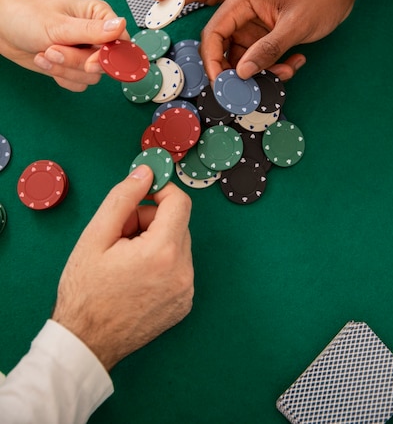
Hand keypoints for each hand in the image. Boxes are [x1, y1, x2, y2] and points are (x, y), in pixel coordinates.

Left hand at [0, 0, 128, 90]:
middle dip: (76, 62)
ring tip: (45, 54)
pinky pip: (79, 83)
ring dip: (65, 69)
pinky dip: (61, 76)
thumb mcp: (59, 25)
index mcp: (99, 15)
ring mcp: (86, 52)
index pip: (120, 41)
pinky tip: (46, 61)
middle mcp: (96, 34)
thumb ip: (92, 29)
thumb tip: (121, 25)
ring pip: (91, 76)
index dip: (109, 56)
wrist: (3, 30)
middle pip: (105, 63)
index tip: (91, 63)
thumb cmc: (27, 18)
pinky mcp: (75, 67)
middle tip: (54, 51)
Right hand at [52, 166, 193, 370]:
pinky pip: (179, 267)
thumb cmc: (85, 291)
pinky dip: (161, 263)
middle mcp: (183, 272)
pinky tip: (136, 277)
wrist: (85, 342)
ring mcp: (186, 291)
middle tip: (120, 237)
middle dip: (149, 220)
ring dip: (155, 242)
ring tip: (125, 260)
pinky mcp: (184, 304)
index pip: (179, 202)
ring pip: (178, 245)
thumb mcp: (96, 236)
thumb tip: (146, 172)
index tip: (141, 194)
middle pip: (177, 223)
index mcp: (163, 253)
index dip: (160, 191)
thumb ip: (123, 197)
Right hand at [200, 0, 354, 81]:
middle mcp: (242, 13)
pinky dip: (273, 67)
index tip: (222, 83)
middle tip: (253, 87)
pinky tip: (294, 62)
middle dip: (237, 71)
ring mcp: (253, 25)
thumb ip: (267, 49)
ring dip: (261, 71)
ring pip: (243, 58)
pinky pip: (260, 58)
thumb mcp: (295, 25)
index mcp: (242, 1)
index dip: (212, 61)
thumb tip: (242, 72)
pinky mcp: (264, 35)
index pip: (213, 33)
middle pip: (223, 49)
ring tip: (286, 70)